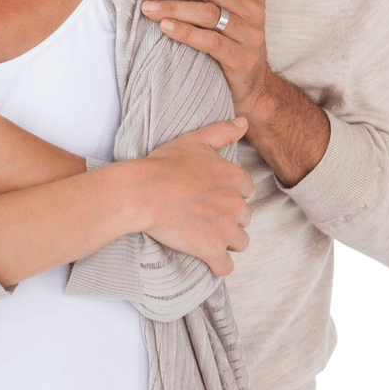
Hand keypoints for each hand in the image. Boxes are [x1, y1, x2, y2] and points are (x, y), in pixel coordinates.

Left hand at [139, 0, 330, 185]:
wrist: (250, 86)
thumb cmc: (230, 36)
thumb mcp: (232, 2)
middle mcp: (256, 9)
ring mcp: (251, 36)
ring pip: (207, 13)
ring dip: (172, 7)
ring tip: (145, 8)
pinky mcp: (242, 61)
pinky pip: (210, 42)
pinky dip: (184, 32)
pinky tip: (164, 27)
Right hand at [140, 116, 252, 275]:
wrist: (142, 193)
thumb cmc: (164, 165)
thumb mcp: (195, 140)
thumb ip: (223, 131)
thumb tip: (245, 123)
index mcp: (234, 178)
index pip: (246, 190)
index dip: (230, 193)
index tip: (211, 195)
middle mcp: (236, 204)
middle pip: (244, 217)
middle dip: (228, 218)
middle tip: (204, 215)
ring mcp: (225, 229)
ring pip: (240, 242)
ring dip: (226, 241)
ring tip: (205, 236)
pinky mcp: (212, 250)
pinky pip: (225, 266)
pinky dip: (217, 264)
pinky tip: (206, 258)